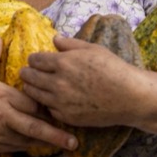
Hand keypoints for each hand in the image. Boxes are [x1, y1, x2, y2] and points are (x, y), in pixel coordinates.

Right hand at [0, 36, 75, 152]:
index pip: (33, 101)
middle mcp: (3, 116)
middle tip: (75, 140)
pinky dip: (28, 147)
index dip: (47, 104)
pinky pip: (16, 148)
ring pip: (28, 140)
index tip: (60, 104)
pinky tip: (38, 146)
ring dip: (45, 143)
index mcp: (1, 95)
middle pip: (36, 126)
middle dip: (56, 134)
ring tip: (64, 145)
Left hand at [19, 34, 145, 127]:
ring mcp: (60, 101)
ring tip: (34, 85)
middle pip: (29, 77)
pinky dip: (46, 103)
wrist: (130, 97)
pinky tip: (50, 99)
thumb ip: (70, 44)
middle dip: (27, 73)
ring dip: (32, 88)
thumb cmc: (114, 69)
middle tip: (27, 73)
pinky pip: (47, 108)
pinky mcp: (66, 116)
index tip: (35, 60)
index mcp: (63, 63)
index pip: (35, 60)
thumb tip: (55, 39)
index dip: (34, 59)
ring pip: (33, 94)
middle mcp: (58, 83)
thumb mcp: (93, 49)